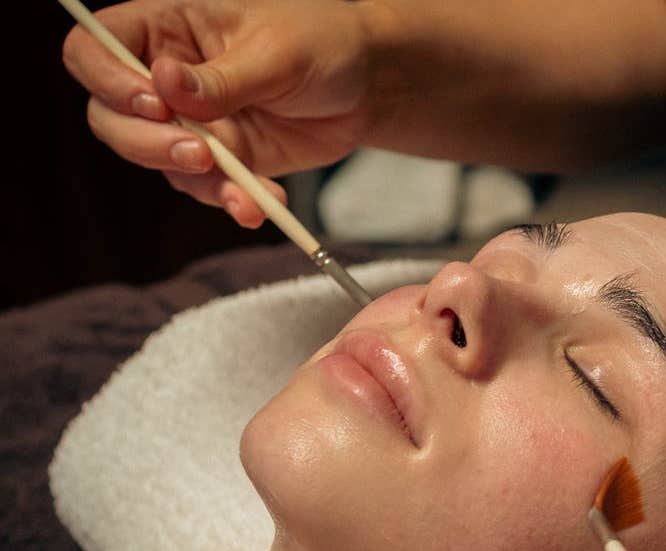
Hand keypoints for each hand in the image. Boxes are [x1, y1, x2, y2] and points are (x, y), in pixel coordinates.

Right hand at [62, 0, 378, 226]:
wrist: (367, 87)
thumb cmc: (323, 44)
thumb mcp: (278, 53)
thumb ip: (222, 77)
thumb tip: (165, 84)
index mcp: (167, 27)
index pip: (95, 49)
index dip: (106, 79)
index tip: (153, 103)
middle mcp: (165, 76)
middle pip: (110, 115)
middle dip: (146, 143)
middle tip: (198, 155)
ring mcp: (190, 121)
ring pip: (154, 160)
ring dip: (193, 180)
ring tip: (242, 188)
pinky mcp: (221, 158)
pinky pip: (205, 187)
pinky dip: (230, 200)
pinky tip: (259, 204)